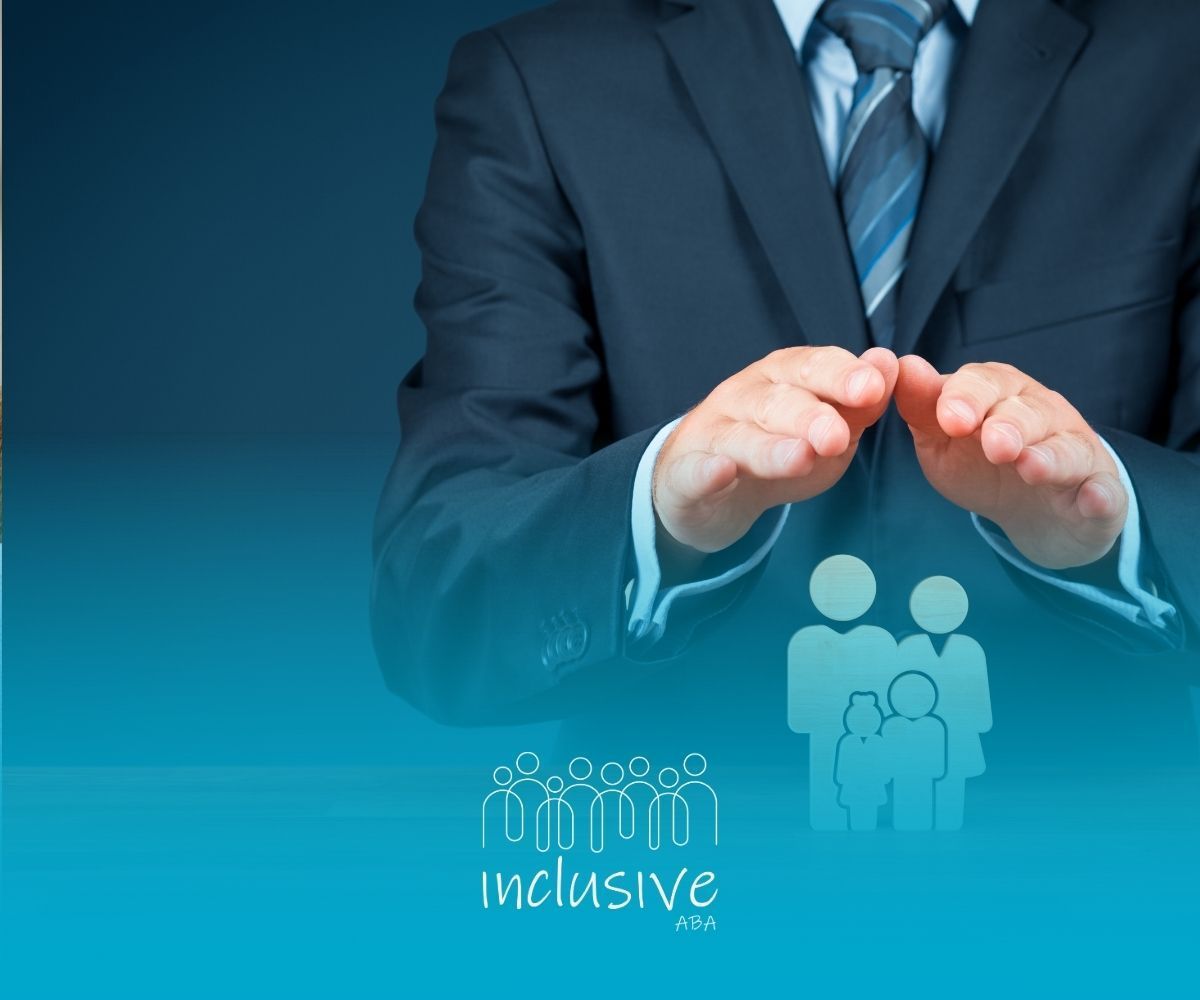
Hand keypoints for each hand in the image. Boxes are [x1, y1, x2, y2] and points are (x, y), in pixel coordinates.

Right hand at [653, 346, 897, 556]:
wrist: (706, 491)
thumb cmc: (776, 450)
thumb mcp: (827, 430)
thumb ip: (858, 405)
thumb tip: (889, 363)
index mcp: (780, 378)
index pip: (809, 367)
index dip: (840, 375)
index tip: (872, 386)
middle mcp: (742, 397)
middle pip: (775, 401)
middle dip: (809, 415)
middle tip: (837, 435)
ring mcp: (711, 435)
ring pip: (739, 437)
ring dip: (769, 447)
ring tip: (800, 457)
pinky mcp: (685, 476)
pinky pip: (695, 471)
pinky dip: (707, 471)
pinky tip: (722, 471)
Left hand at [894, 356, 1126, 569]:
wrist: (1034, 513)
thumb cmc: (982, 465)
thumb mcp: (943, 438)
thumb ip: (923, 407)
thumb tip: (903, 365)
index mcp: (1002, 395)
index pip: (985, 383)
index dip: (967, 398)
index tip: (949, 419)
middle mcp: (1044, 415)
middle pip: (1029, 412)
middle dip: (1011, 424)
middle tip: (994, 444)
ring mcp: (1077, 453)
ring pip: (1067, 448)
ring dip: (1050, 457)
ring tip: (1031, 468)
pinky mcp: (1101, 492)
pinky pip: (1105, 492)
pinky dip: (1101, 495)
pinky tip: (1093, 499)